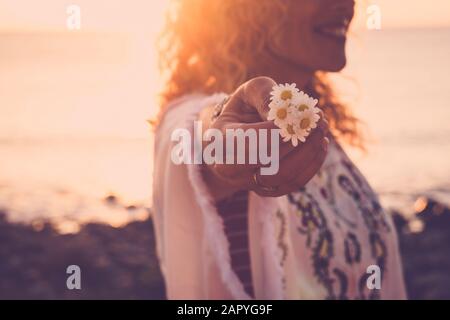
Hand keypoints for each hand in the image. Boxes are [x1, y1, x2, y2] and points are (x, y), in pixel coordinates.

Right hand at [201, 76, 329, 198]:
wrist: (237, 133)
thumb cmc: (244, 108)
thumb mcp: (250, 92)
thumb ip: (266, 97)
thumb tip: (286, 117)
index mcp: (219, 141)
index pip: (250, 141)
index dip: (277, 130)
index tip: (301, 114)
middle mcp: (228, 168)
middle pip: (266, 163)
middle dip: (296, 143)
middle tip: (318, 122)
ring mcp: (247, 183)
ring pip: (283, 176)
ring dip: (308, 153)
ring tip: (322, 131)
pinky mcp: (266, 191)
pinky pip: (293, 184)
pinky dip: (311, 165)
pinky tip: (320, 145)